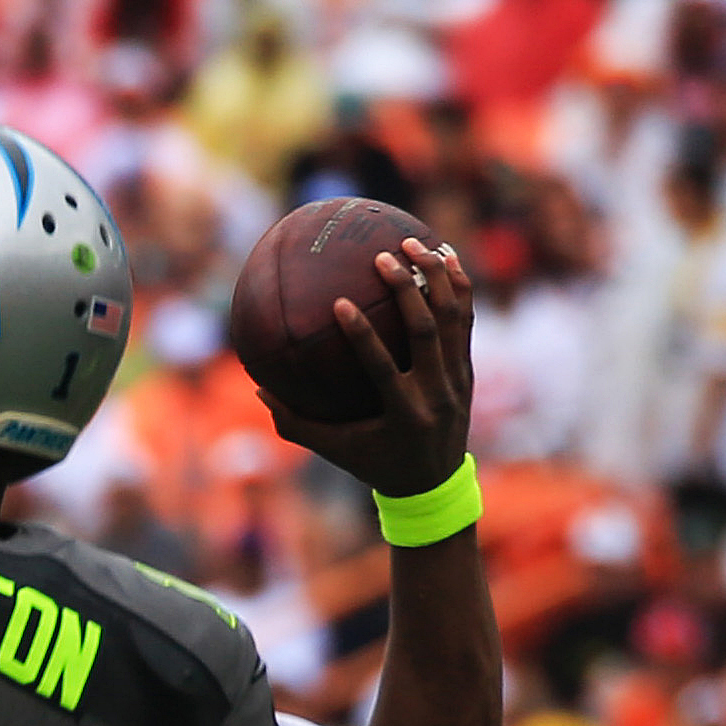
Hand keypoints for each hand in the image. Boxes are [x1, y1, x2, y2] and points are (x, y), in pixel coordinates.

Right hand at [258, 237, 475, 504]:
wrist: (434, 483)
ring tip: (415, 243)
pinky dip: (459, 286)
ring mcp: (456, 379)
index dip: (362, 336)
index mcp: (402, 414)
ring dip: (436, 277)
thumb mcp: (333, 450)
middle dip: (407, 289)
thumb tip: (258, 389)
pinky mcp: (467, 369)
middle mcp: (435, 394)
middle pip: (425, 332)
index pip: (383, 368)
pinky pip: (466, 319)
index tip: (340, 302)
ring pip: (452, 318)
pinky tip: (446, 255)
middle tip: (384, 257)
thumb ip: (295, 423)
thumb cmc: (373, 463)